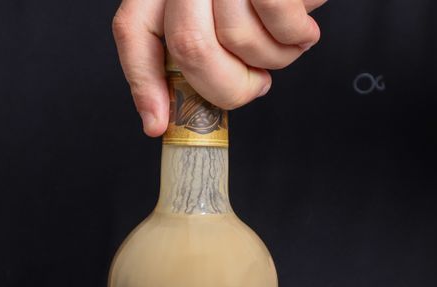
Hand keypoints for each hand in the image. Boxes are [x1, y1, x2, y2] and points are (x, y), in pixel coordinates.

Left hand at [112, 0, 325, 135]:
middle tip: (254, 85)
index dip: (144, 83)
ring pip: (236, 35)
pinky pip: (275, 14)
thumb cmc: (265, 4)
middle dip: (225, 85)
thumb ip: (192, 61)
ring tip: (282, 44)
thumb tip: (162, 119)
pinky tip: (302, 32)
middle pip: (189, 46)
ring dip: (270, 59)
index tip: (157, 125)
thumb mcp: (218, 30)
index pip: (134, 29)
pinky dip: (295, 36)